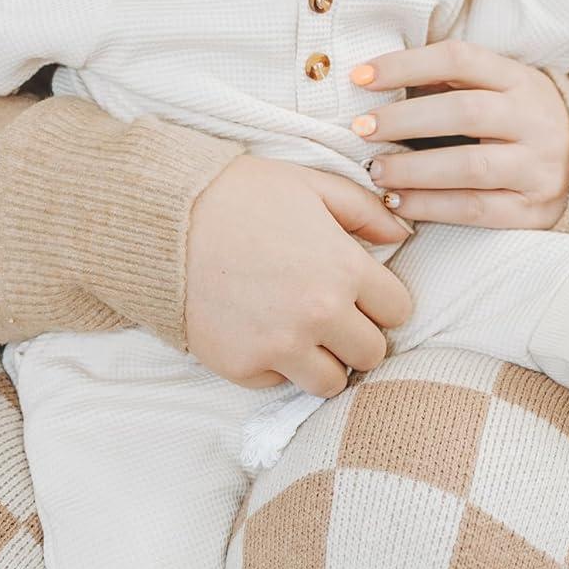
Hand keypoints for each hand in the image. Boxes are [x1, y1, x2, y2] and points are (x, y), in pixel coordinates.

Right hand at [184, 156, 414, 398]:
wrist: (165, 219)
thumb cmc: (241, 195)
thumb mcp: (310, 185)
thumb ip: (364, 211)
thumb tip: (402, 236)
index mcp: (344, 269)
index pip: (398, 311)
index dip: (381, 299)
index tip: (358, 292)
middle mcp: (320, 314)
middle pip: (373, 353)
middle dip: (357, 334)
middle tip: (330, 315)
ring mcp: (281, 346)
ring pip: (333, 382)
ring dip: (323, 361)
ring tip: (301, 332)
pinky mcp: (243, 367)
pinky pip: (280, 383)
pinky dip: (275, 365)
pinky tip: (257, 329)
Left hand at [350, 42, 568, 227]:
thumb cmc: (523, 123)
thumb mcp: (503, 90)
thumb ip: (453, 83)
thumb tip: (378, 81)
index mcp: (522, 80)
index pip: (460, 59)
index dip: (406, 64)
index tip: (359, 76)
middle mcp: (535, 120)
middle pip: (463, 112)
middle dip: (404, 119)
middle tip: (360, 127)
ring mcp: (538, 168)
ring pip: (468, 166)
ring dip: (412, 169)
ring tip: (374, 170)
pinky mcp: (533, 211)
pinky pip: (474, 209)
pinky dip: (430, 205)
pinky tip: (397, 202)